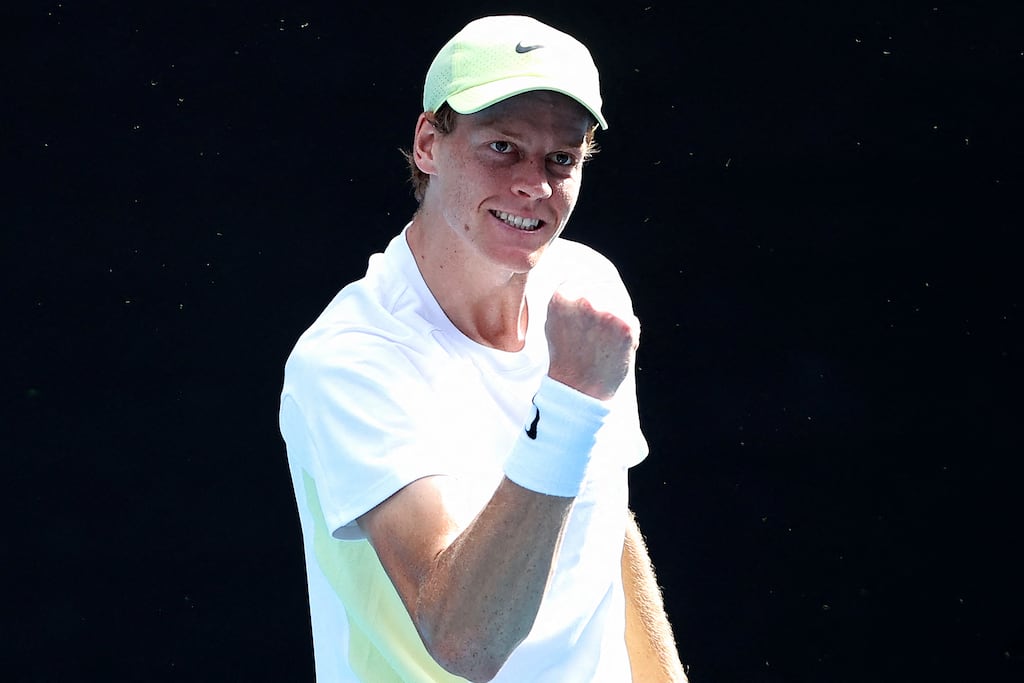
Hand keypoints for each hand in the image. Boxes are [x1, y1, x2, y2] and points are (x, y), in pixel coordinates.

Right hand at [544, 283, 638, 400]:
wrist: (579, 388)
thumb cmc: (567, 357)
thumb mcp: (555, 322)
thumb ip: (569, 299)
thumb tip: (585, 280)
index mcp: (562, 296)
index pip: (588, 279)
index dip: (595, 294)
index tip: (591, 316)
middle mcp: (583, 300)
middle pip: (607, 288)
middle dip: (607, 306)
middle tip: (596, 334)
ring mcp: (606, 312)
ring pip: (621, 304)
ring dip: (618, 321)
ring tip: (603, 343)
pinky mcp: (625, 325)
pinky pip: (632, 321)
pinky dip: (629, 335)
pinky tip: (614, 349)